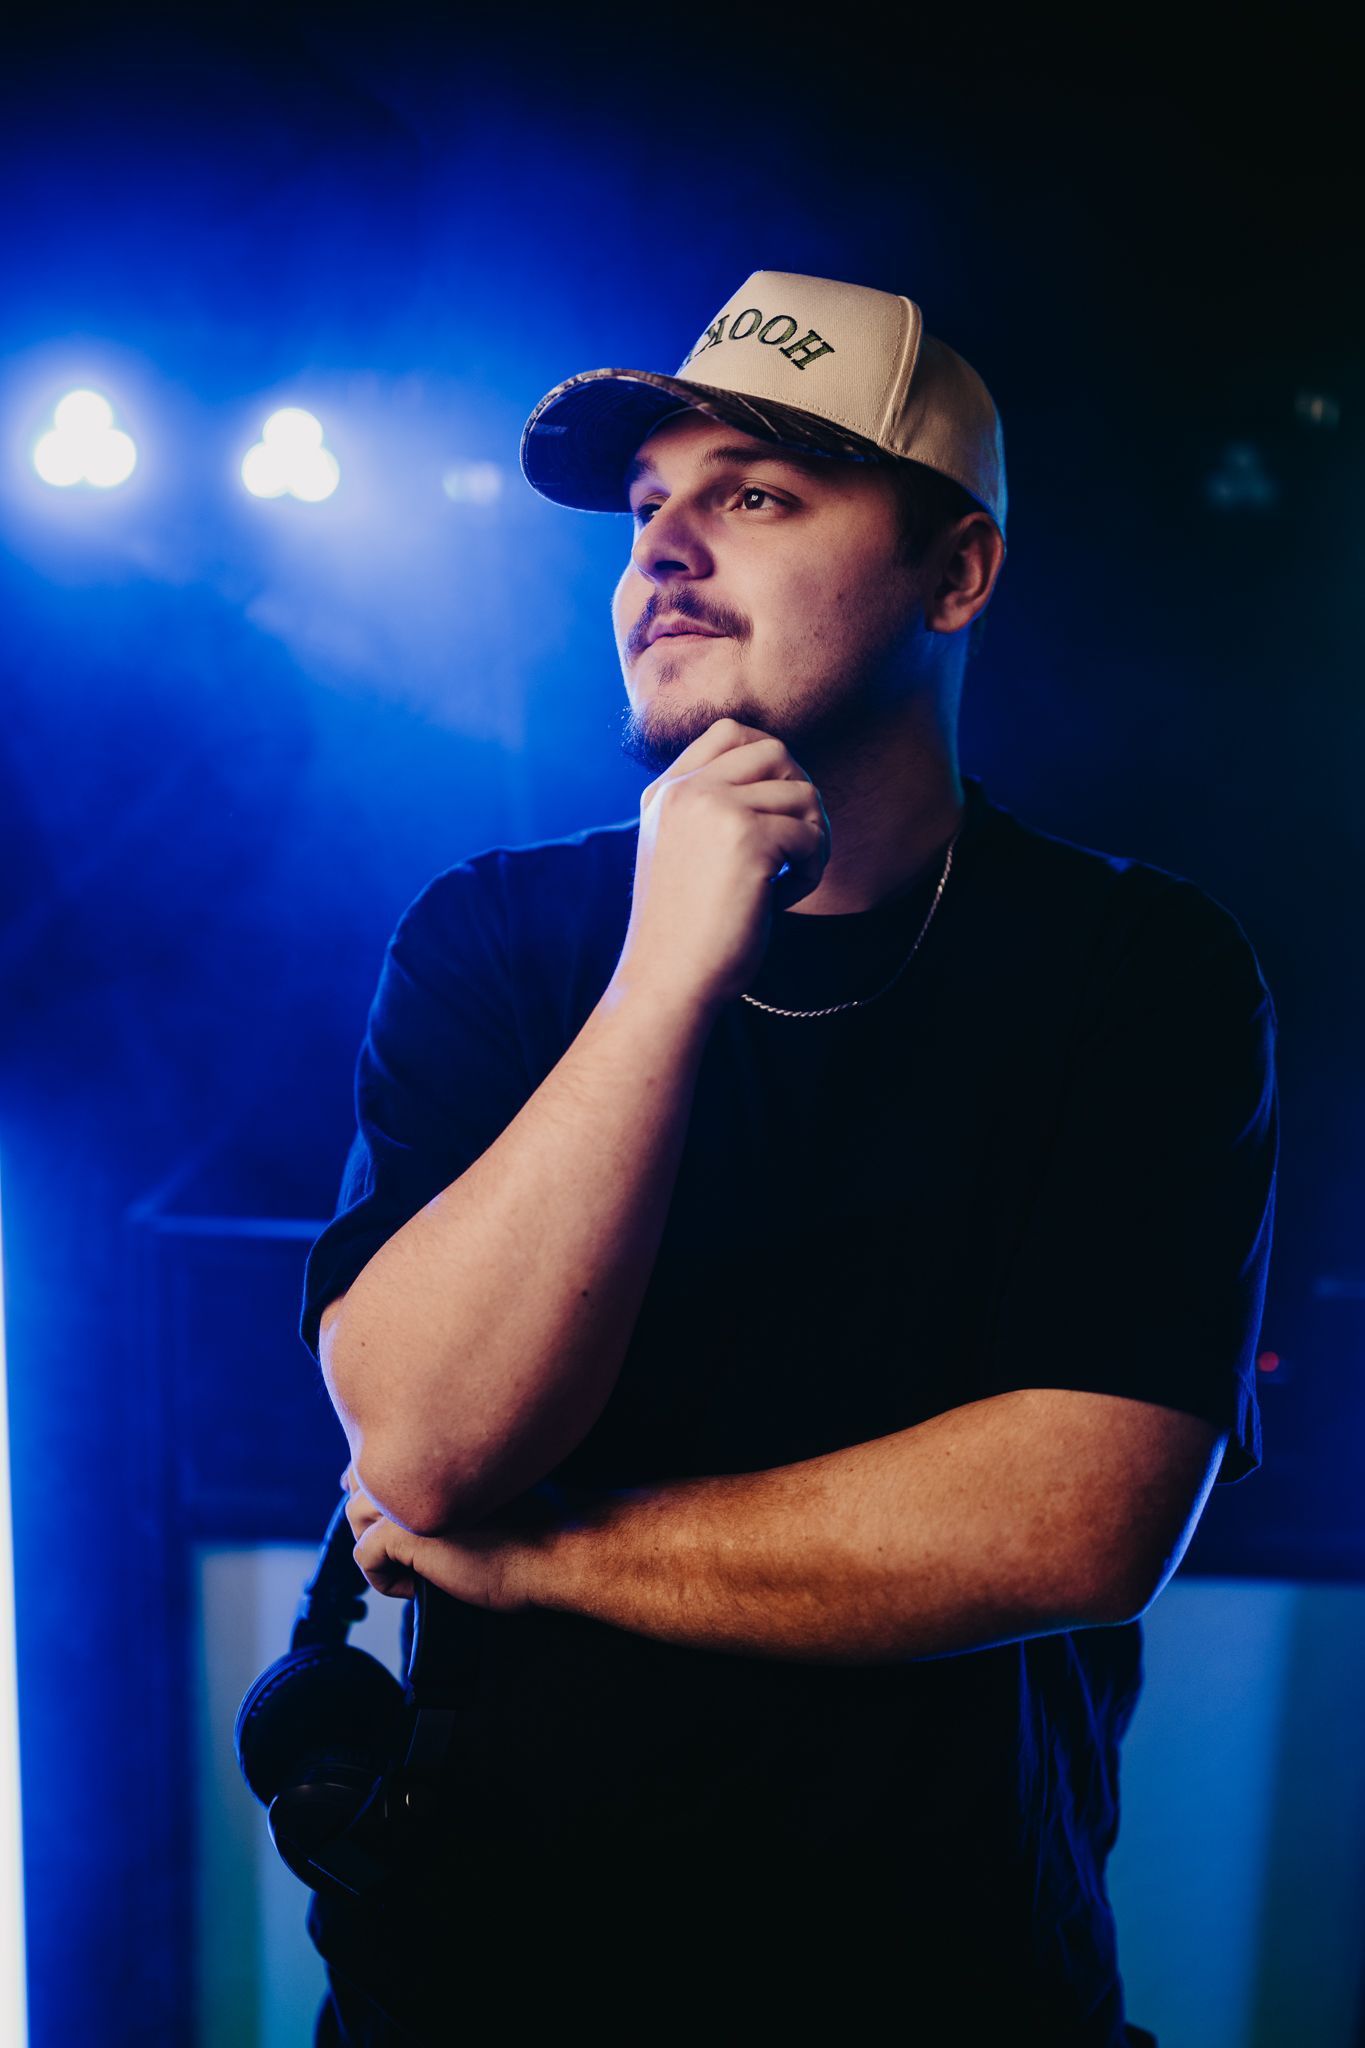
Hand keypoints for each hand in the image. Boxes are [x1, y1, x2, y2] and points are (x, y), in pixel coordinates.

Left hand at [341, 1462, 568, 1609]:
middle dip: (372, 1517)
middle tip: (411, 1550)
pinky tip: (418, 1588)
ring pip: (355, 1515)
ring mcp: (408, 1494)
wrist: (556, 1549)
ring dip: (376, 1546)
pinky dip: (384, 1580)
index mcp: (437, 1442)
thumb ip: (444, 1478)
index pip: (376, 1453)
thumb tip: (385, 1488)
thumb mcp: (482, 1491)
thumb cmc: (529, 1523)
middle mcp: (417, 1460)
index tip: (400, 1517)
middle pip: (359, 1481)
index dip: (378, 1487)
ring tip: (416, 1567)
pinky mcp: (405, 1531)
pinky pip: (364, 1556)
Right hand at [616, 716, 830, 1010]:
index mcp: (665, 791)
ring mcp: (715, 808)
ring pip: (803, 792)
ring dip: (813, 839)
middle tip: (797, 847)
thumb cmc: (685, 932)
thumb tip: (790, 783)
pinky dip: (811, 871)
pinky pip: (809, 836)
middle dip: (801, 796)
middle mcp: (686, 790)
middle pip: (776, 752)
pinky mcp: (747, 838)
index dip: (772, 763)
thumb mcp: (683, 853)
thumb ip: (713, 812)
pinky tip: (784, 900)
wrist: (666, 980)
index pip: (731, 732)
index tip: (777, 813)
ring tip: (792, 879)